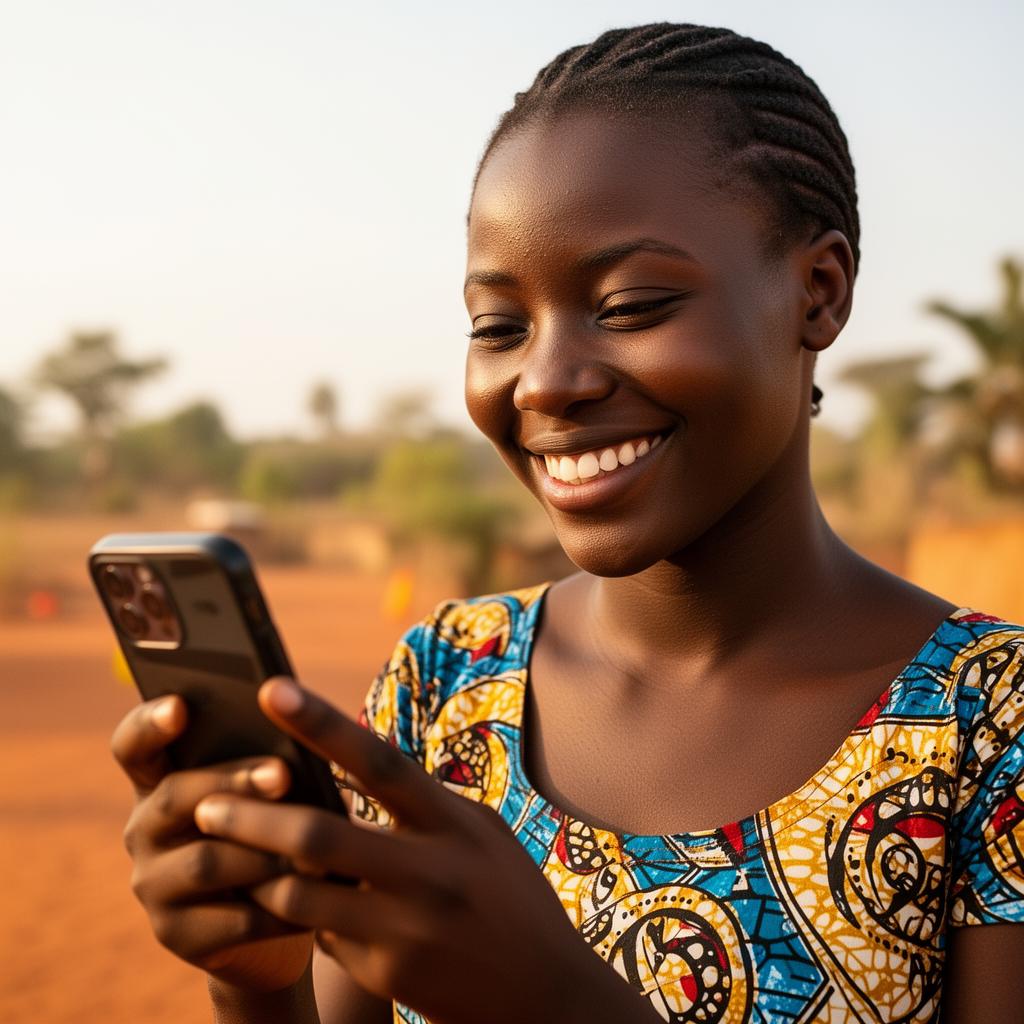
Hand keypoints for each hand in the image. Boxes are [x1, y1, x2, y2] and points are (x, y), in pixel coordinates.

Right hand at [110, 697, 313, 991]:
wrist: (274, 918)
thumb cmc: (276, 830)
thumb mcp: (269, 792)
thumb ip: (268, 763)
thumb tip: (300, 735)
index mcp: (160, 781)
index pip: (133, 747)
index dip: (149, 724)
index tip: (180, 706)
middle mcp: (143, 830)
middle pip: (174, 797)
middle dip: (233, 781)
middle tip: (283, 774)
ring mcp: (152, 885)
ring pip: (205, 862)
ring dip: (265, 852)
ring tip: (318, 847)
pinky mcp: (176, 936)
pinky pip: (229, 919)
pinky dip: (279, 906)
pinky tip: (319, 897)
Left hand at [192, 677, 650, 1023]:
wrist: (544, 995)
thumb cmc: (508, 896)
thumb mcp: (478, 833)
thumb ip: (421, 804)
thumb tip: (356, 766)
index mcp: (452, 824)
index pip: (378, 762)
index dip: (322, 722)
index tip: (272, 689)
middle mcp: (428, 872)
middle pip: (317, 835)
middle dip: (250, 817)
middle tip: (204, 804)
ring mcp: (404, 929)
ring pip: (300, 894)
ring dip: (261, 875)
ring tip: (238, 858)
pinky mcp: (387, 974)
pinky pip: (320, 937)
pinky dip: (304, 916)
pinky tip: (305, 908)